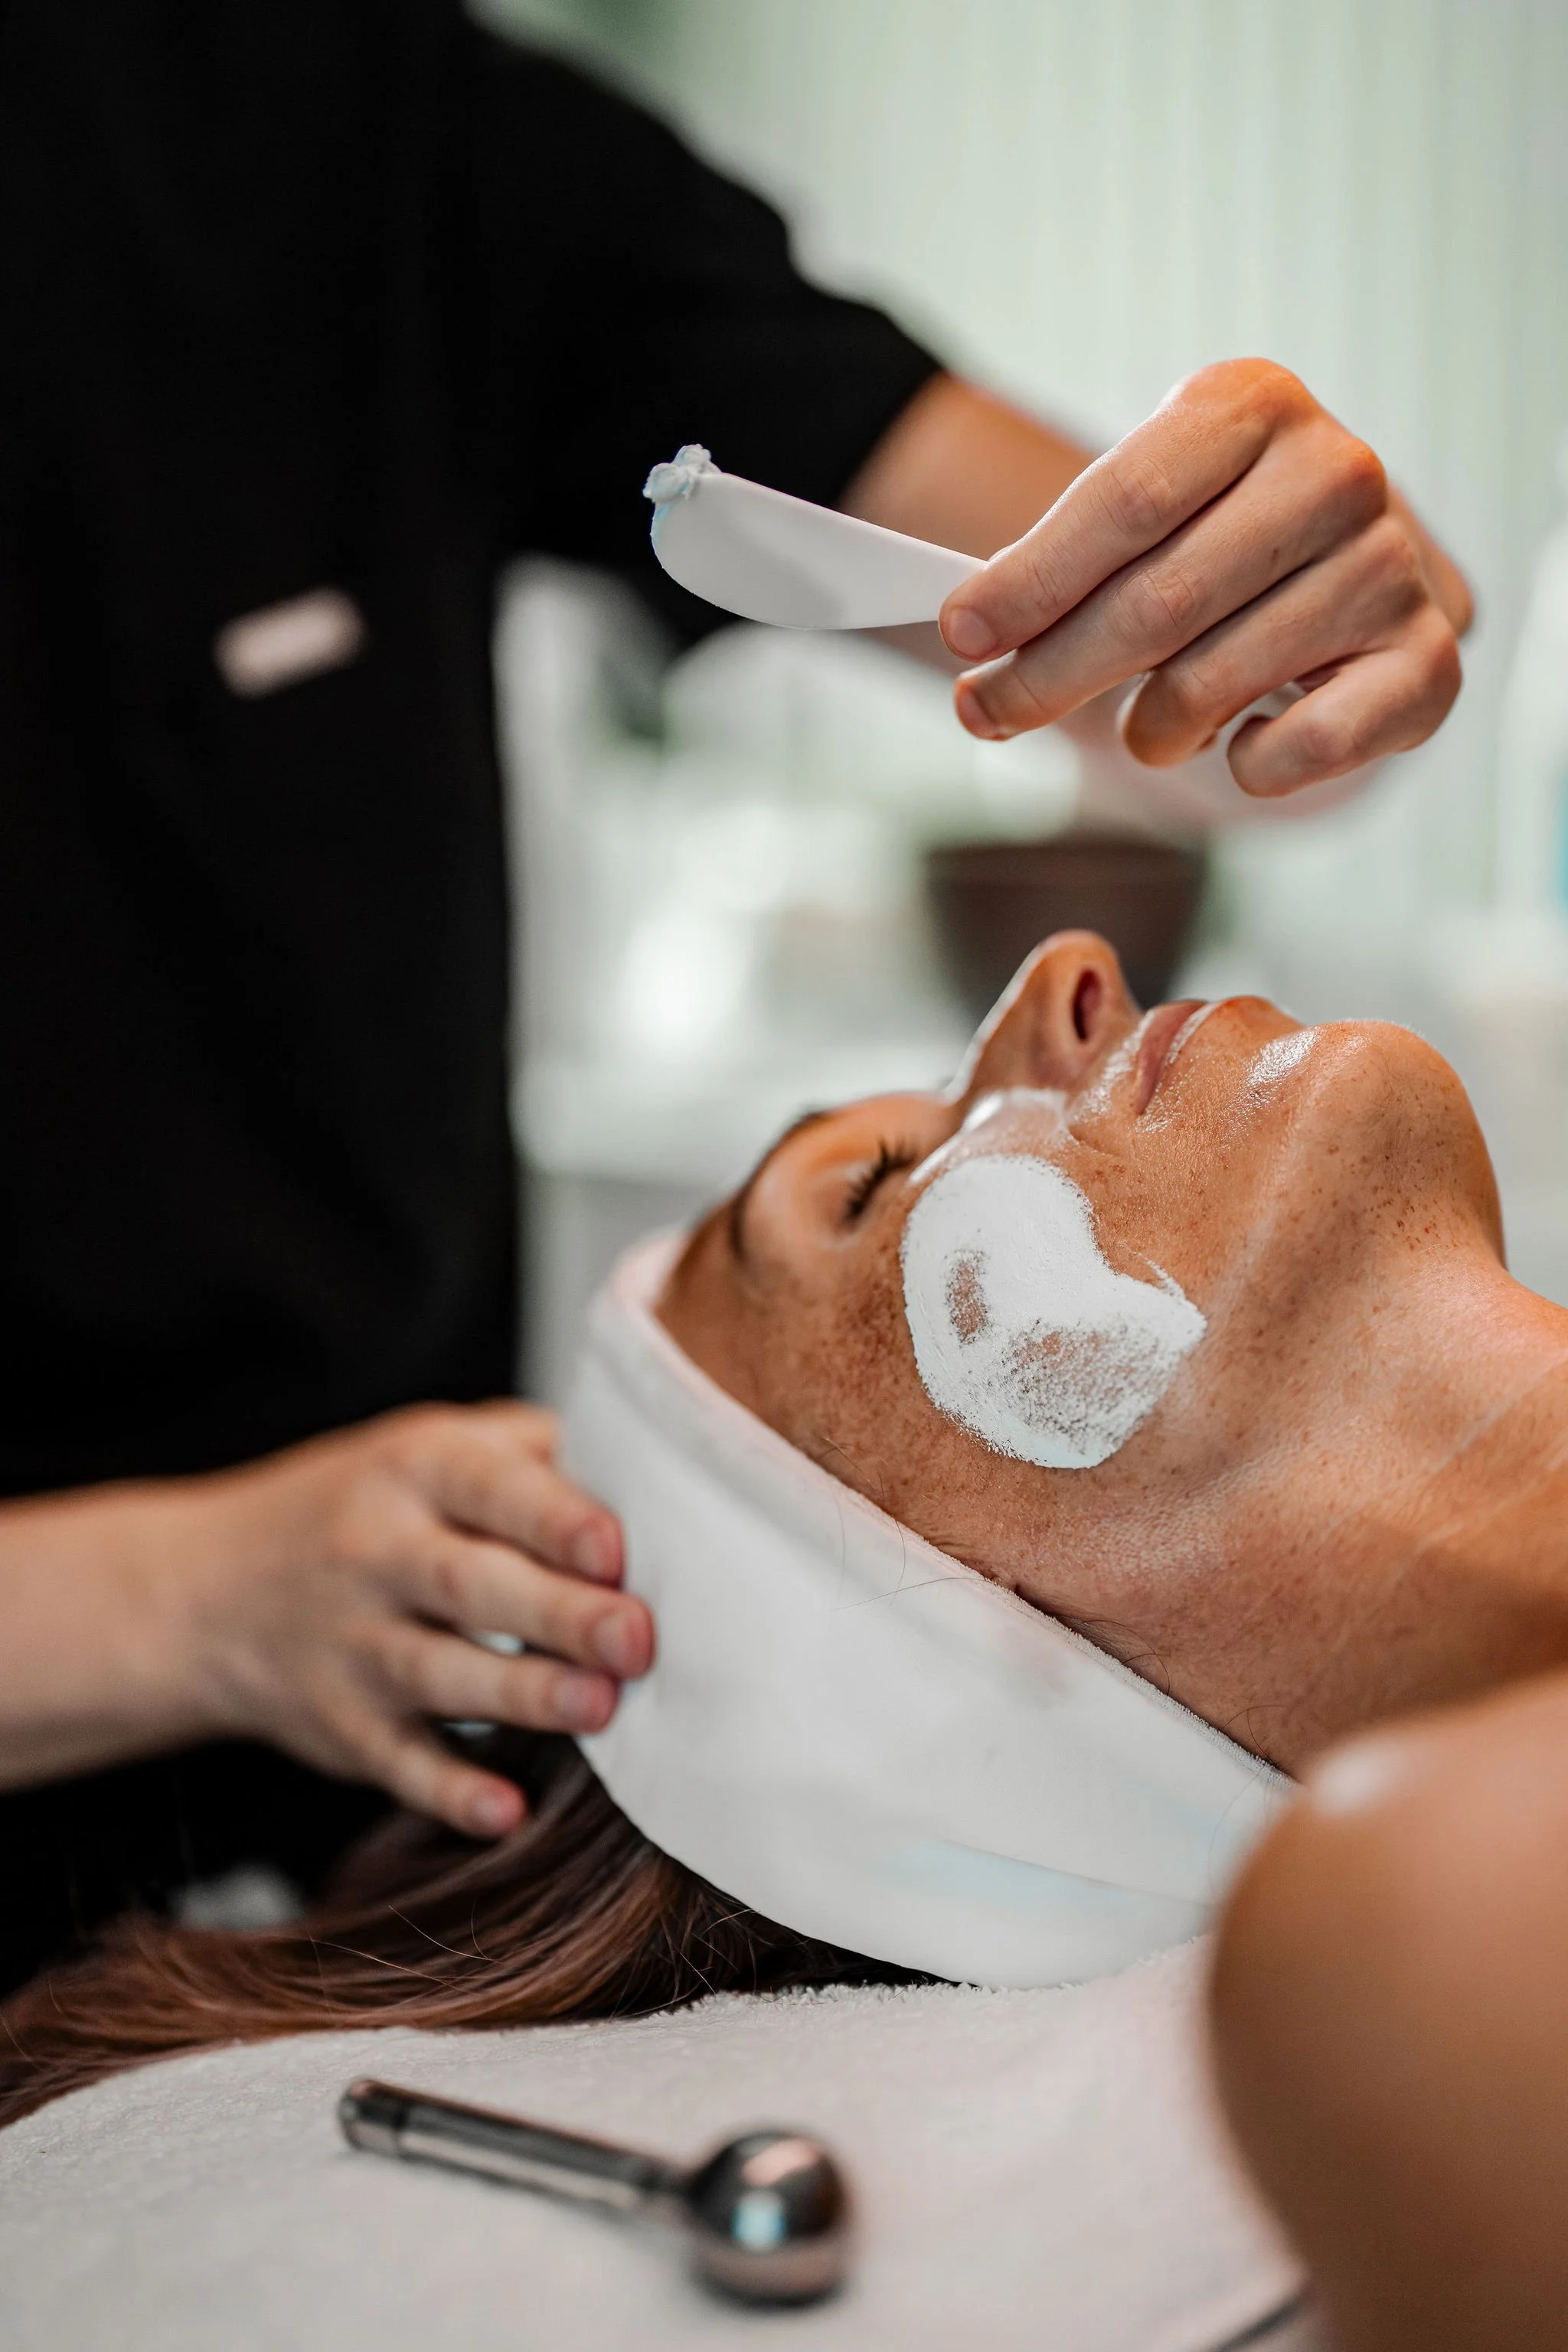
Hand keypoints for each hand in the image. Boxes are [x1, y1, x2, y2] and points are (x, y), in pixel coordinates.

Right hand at [174, 1401, 651, 1837]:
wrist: (209, 1590)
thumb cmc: (369, 1505)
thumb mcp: (433, 1447)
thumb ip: (536, 1456)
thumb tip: (661, 1479)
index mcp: (415, 1468)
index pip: (489, 1488)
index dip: (552, 1517)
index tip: (615, 1547)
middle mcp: (377, 1552)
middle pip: (470, 1584)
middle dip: (556, 1613)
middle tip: (637, 1638)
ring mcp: (353, 1644)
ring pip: (439, 1674)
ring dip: (521, 1695)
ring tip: (600, 1708)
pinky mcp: (342, 1727)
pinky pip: (398, 1764)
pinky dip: (450, 1790)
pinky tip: (507, 1810)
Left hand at [939, 359, 1470, 795]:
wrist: (1340, 574)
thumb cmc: (1215, 547)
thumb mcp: (1143, 517)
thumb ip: (1065, 564)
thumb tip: (972, 632)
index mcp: (1254, 406)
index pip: (1126, 503)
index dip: (1031, 580)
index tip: (959, 634)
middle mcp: (1336, 473)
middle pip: (1158, 603)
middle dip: (1051, 674)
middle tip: (987, 714)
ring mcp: (1391, 567)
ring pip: (1211, 683)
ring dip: (1147, 731)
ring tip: (1145, 729)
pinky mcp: (1425, 663)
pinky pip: (1304, 746)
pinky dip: (1247, 767)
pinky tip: (1239, 744)